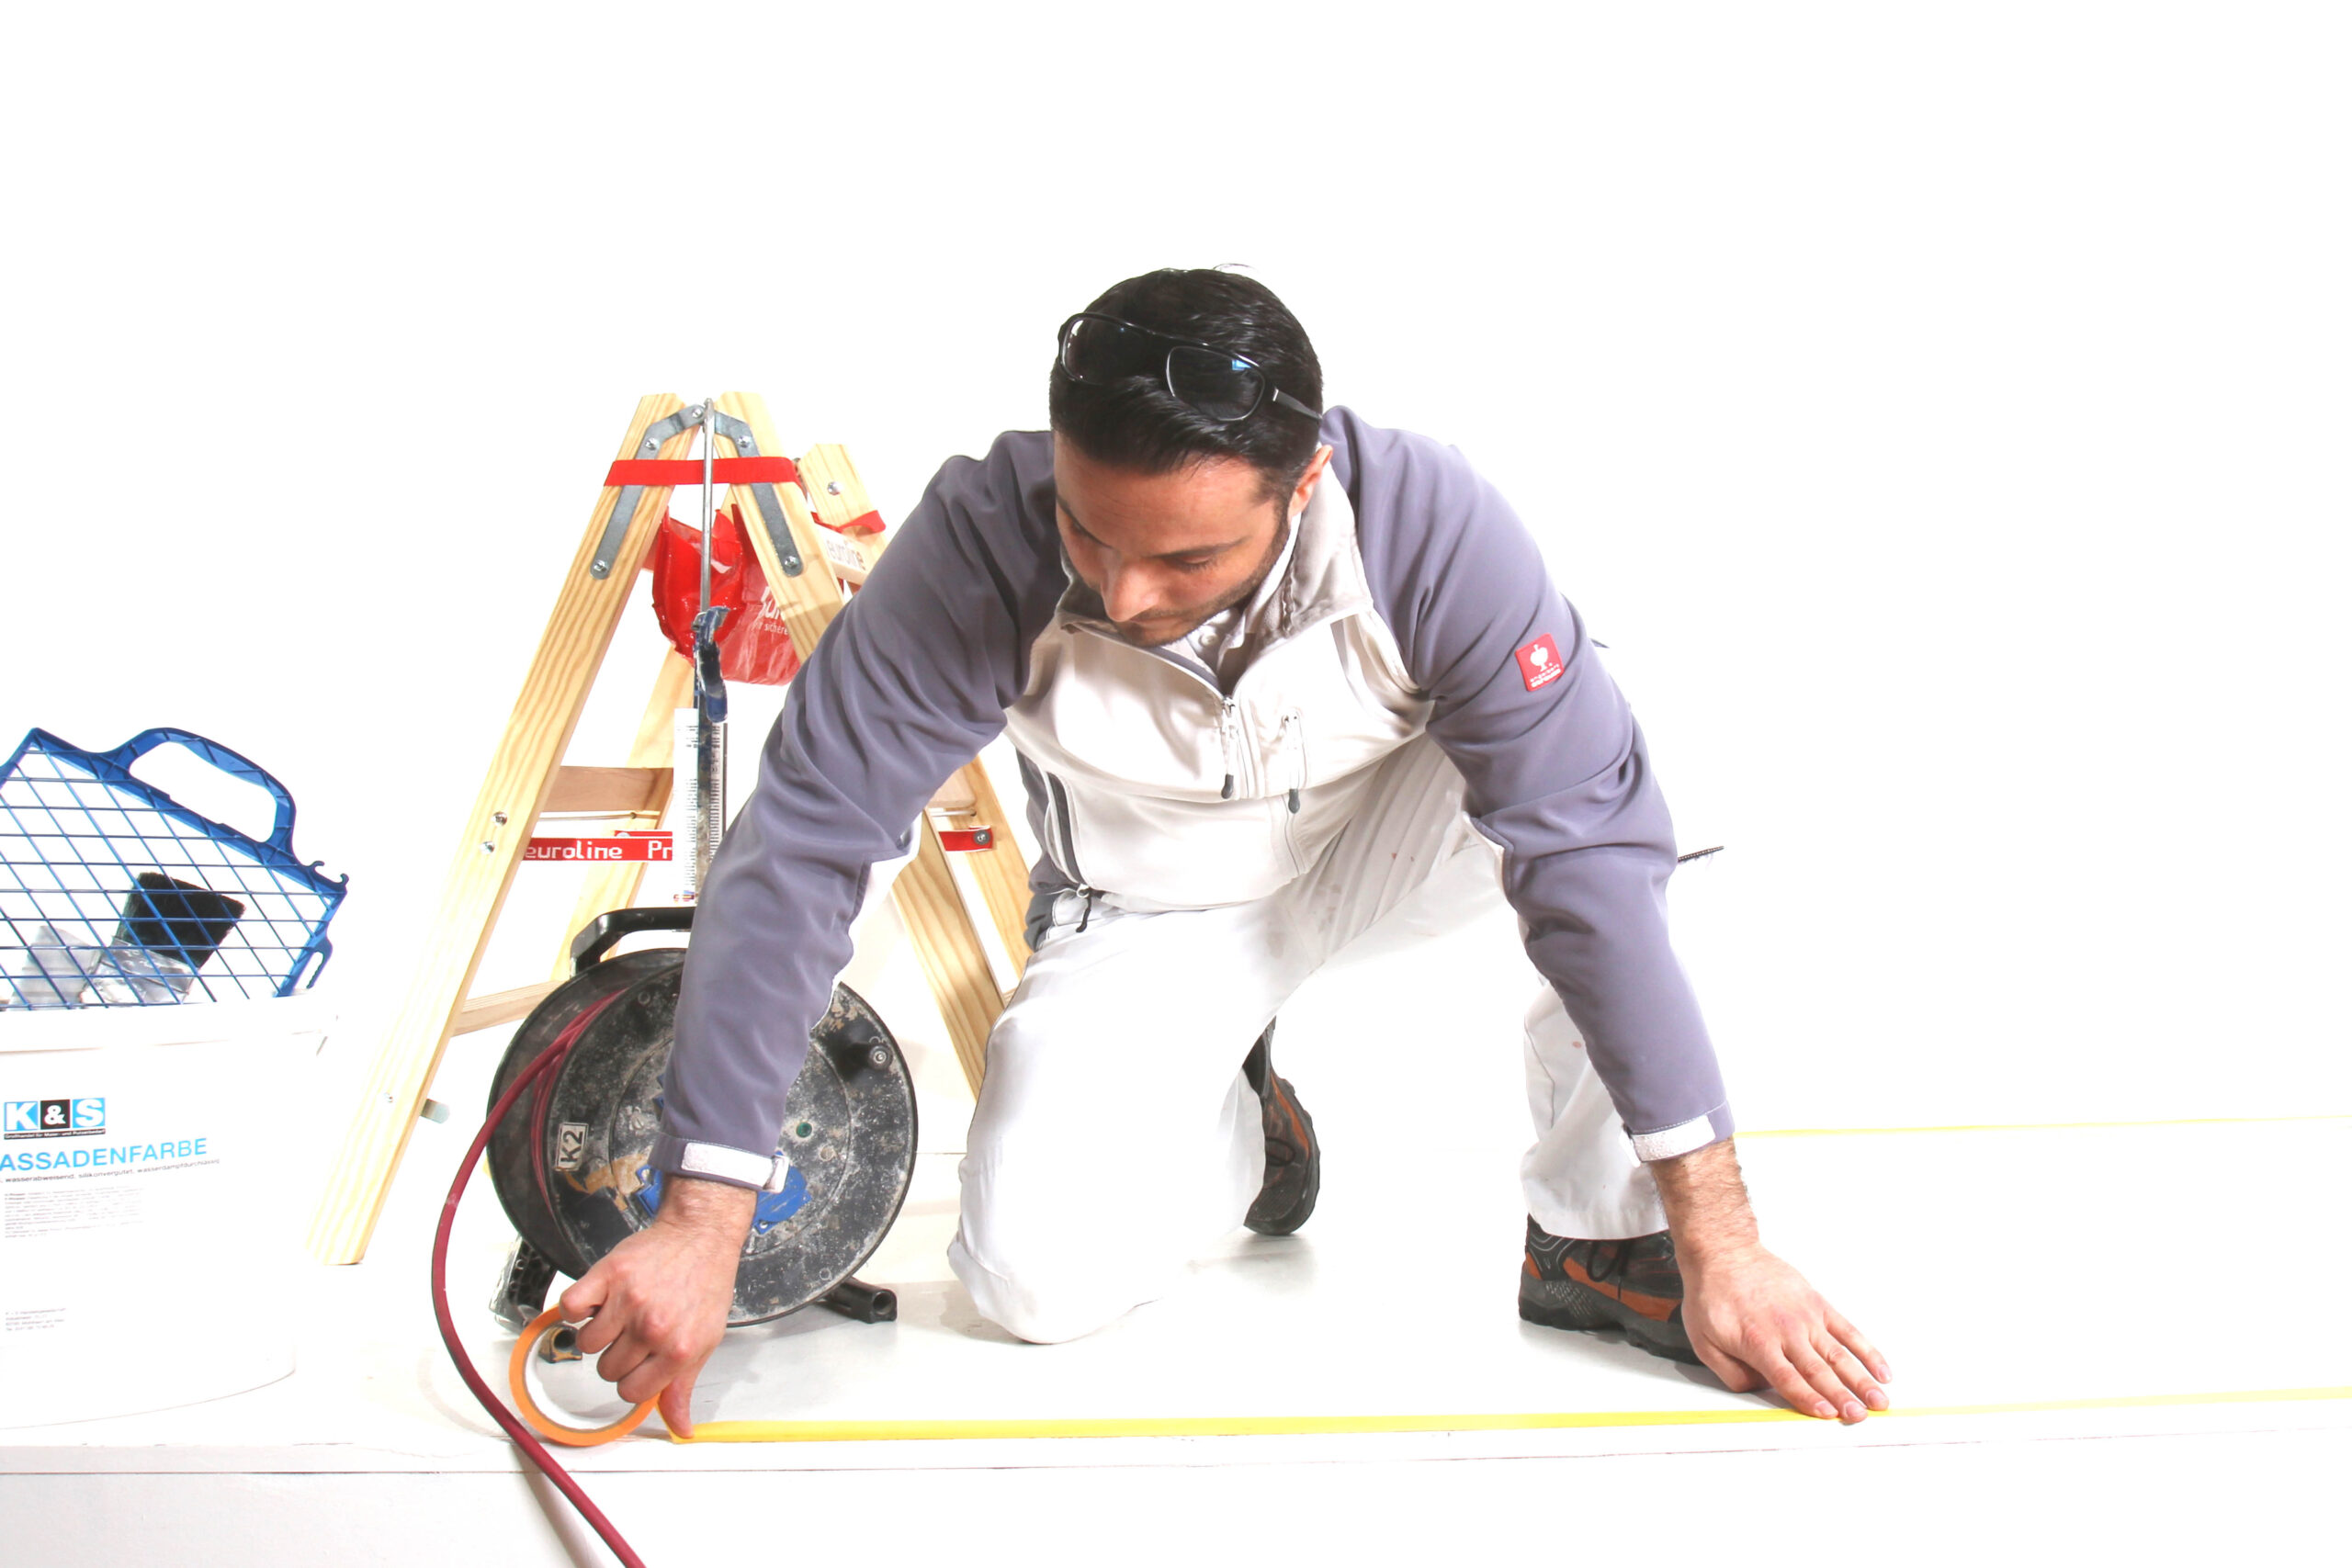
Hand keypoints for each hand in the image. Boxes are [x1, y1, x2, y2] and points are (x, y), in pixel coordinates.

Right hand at [554, 1176, 753, 1437]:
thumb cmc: (704, 1286)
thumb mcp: (704, 1341)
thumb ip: (683, 1387)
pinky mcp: (608, 1274)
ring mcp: (628, 1300)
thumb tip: (679, 1429)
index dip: (632, 1380)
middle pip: (608, 1370)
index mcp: (678, 1349)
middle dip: (617, 1357)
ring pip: (587, 1345)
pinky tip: (596, 1302)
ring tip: (618, 1315)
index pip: (631, 1393)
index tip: (639, 1364)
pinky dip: (575, 1308)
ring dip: (597, 1333)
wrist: (700, 1237)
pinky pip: (570, 1307)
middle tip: (633, 1332)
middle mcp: (652, 1328)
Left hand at [1651, 1138, 1891, 1423]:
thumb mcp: (1704, 1341)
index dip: (1809, 1399)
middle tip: (1860, 1416)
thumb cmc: (1712, 1297)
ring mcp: (1806, 1316)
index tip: (1828, 1416)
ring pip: (1839, 1354)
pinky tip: (1882, 1369)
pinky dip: (1867, 1350)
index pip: (1788, 1378)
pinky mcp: (1817, 1303)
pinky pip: (1848, 1330)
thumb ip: (1732, 1372)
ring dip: (1861, 1379)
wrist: (1724, 1252)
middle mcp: (1787, 1330)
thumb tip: (1761, 1389)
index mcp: (1758, 1342)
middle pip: (1819, 1370)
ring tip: (1880, 1401)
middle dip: (1842, 1396)